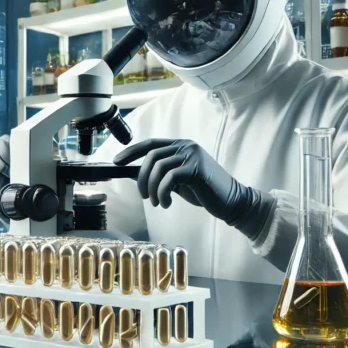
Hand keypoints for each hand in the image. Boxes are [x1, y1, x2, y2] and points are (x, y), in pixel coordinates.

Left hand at [112, 138, 273, 239]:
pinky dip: (163, 193)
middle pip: (151, 156)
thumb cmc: (203, 191)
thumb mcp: (178, 180)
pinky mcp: (197, 169)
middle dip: (142, 178)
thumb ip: (161, 174)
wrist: (230, 201)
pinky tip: (167, 203)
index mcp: (181, 145)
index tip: (117, 162)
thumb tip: (134, 174)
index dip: (131, 152)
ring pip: (159, 168)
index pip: (150, 144)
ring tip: (157, 202)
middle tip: (144, 196)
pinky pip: (169, 179)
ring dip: (152, 189)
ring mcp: (192, 155)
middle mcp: (186, 146)